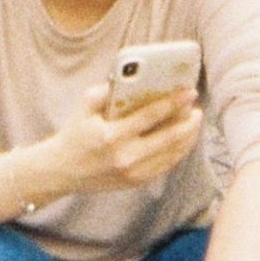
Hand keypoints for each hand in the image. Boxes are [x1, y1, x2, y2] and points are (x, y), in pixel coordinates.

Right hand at [43, 87, 204, 205]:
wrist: (62, 171)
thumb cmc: (75, 134)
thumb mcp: (84, 108)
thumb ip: (104, 90)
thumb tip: (130, 78)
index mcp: (111, 136)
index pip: (151, 116)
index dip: (174, 102)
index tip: (190, 91)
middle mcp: (125, 157)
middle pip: (169, 138)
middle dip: (188, 122)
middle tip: (198, 109)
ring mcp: (132, 173)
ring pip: (172, 155)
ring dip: (187, 137)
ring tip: (194, 122)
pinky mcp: (136, 182)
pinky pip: (165, 166)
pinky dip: (178, 151)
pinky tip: (183, 139)